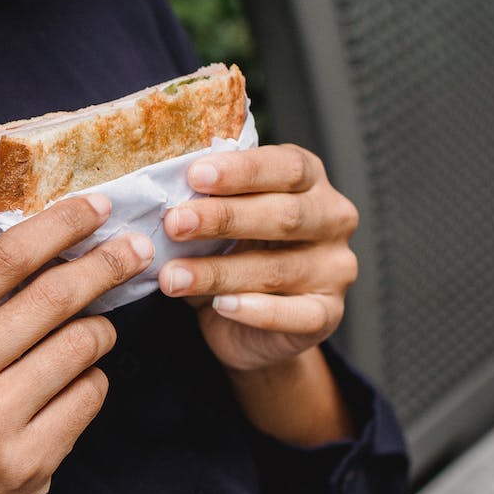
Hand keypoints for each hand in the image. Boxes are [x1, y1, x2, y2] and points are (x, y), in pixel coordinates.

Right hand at [0, 196, 152, 493]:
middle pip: (54, 297)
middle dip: (105, 266)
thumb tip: (58, 239)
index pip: (5, 260)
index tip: (99, 207)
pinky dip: (92, 383)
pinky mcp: (28, 460)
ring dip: (99, 334)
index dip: (61, 225)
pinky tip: (71, 389)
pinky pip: (90, 396)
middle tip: (136, 251)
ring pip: (83, 346)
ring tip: (91, 337)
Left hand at [157, 144, 358, 373]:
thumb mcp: (217, 221)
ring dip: (218, 272)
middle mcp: (333, 219)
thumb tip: (158, 189)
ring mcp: (335, 269)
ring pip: (277, 269)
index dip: (241, 171)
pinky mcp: (327, 313)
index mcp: (309, 181)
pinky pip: (294, 314)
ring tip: (172, 276)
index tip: (194, 175)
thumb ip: (204, 201)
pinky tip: (220, 306)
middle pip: (284, 215)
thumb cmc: (232, 254)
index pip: (285, 166)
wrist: (250, 326)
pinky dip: (254, 311)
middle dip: (224, 218)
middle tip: (175, 223)